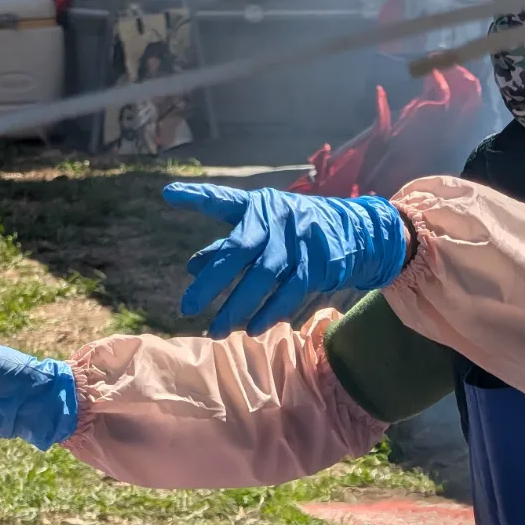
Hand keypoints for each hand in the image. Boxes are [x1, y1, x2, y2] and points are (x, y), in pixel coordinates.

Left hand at [163, 182, 410, 337]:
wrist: (355, 233)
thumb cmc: (295, 235)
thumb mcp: (262, 233)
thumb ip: (227, 248)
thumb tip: (192, 268)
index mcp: (258, 206)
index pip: (224, 201)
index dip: (198, 197)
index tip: (169, 194)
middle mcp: (276, 218)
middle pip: (239, 250)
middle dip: (212, 281)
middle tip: (187, 307)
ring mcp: (298, 240)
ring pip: (263, 276)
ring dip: (237, 306)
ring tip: (216, 330)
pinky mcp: (317, 262)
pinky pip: (289, 291)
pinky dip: (269, 312)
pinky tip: (251, 329)